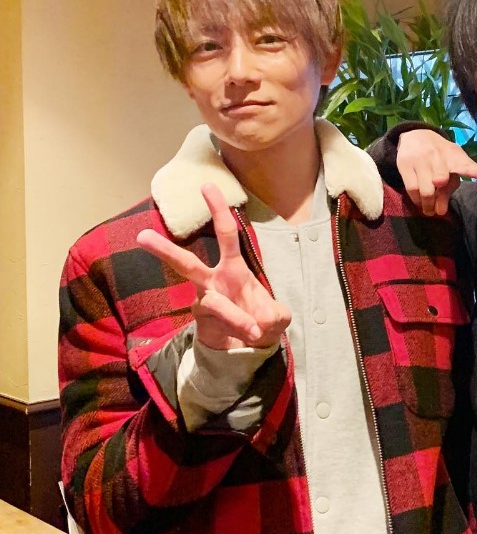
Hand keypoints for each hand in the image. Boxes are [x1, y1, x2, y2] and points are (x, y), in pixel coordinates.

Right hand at [137, 183, 290, 349]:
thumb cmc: (261, 319)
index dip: (218, 210)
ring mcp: (205, 304)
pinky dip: (241, 331)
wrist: (249, 347)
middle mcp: (213, 282)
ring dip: (234, 316)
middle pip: (186, 263)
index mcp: (233, 268)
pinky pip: (223, 327)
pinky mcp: (203, 326)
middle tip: (142, 236)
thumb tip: (262, 320)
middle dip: (165, 251)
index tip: (206, 186)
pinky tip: (251, 335)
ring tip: (252, 329)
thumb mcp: (278, 316)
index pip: (226, 234)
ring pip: (213, 304)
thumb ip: (275, 315)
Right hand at [397, 130, 476, 215]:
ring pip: (425, 189)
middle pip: (441, 179)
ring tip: (428, 209)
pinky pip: (412, 188)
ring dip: (427, 204)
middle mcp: (437, 156)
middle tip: (435, 209)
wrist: (415, 135)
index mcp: (454, 157)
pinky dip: (416, 199)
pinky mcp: (405, 164)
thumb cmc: (439, 157)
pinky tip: (419, 201)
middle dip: (439, 194)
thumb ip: (448, 191)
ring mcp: (421, 159)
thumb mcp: (449, 168)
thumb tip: (440, 212)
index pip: (466, 165)